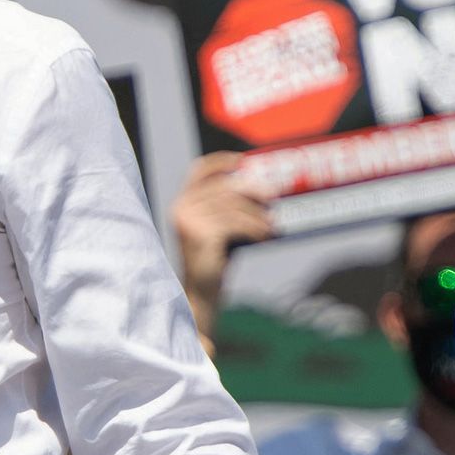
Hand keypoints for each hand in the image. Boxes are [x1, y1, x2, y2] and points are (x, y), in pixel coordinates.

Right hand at [169, 153, 275, 341]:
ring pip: (233, 207)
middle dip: (252, 191)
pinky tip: (263, 237)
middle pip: (225, 187)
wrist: (201, 293)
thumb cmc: (213, 259)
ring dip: (258, 216)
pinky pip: (236, 223)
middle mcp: (181, 208)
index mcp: (182, 203)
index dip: (221, 161)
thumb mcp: (217, 226)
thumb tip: (261, 187)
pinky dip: (255, 229)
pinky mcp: (201, 234)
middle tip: (274, 197)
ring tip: (272, 226)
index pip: (199, 170)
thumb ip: (227, 206)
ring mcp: (189, 221)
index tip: (243, 161)